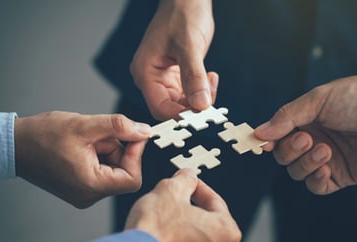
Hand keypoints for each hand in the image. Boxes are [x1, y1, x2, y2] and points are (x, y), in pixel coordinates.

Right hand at [14, 111, 149, 207]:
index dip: (137, 155)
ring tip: (85, 139)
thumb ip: (119, 127)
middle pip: (123, 173)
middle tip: (98, 134)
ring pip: (112, 169)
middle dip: (117, 149)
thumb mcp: (85, 125)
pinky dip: (98, 154)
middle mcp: (88, 196)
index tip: (133, 134)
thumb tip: (144, 130)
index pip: (133, 178)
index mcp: (91, 186)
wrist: (13, 145)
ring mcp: (83, 193)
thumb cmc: (42, 136)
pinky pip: (101, 170)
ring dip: (106, 149)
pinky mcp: (79, 187)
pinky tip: (81, 145)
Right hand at [125, 169, 240, 241]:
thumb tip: (188, 176)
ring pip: (194, 238)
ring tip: (163, 217)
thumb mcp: (170, 189)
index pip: (215, 200)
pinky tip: (160, 235)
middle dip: (189, 207)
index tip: (188, 181)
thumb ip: (185, 179)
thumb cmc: (155, 232)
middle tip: (173, 197)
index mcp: (227, 233)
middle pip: (206, 221)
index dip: (198, 186)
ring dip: (181, 226)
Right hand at [130, 0, 218, 119]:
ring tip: (211, 82)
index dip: (180, 115)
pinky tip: (210, 77)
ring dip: (199, 99)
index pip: (160, 107)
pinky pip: (188, 92)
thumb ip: (194, 77)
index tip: (201, 115)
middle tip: (212, 101)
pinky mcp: (175, 75)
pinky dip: (201, 90)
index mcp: (145, 72)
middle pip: (171, 108)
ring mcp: (163, 77)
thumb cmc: (182, 15)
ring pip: (181, 102)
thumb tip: (200, 105)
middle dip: (192, 107)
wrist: (187, 0)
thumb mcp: (189, 46)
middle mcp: (151, 78)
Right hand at [254, 75, 356, 194]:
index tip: (261, 143)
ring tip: (326, 150)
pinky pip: (316, 186)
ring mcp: (324, 159)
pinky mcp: (340, 175)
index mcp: (303, 121)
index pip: (275, 135)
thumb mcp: (318, 99)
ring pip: (296, 172)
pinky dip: (315, 180)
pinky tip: (325, 168)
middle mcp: (311, 141)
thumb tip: (259, 133)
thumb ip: (287, 116)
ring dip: (305, 163)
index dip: (266, 141)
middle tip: (307, 139)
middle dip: (290, 150)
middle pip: (282, 156)